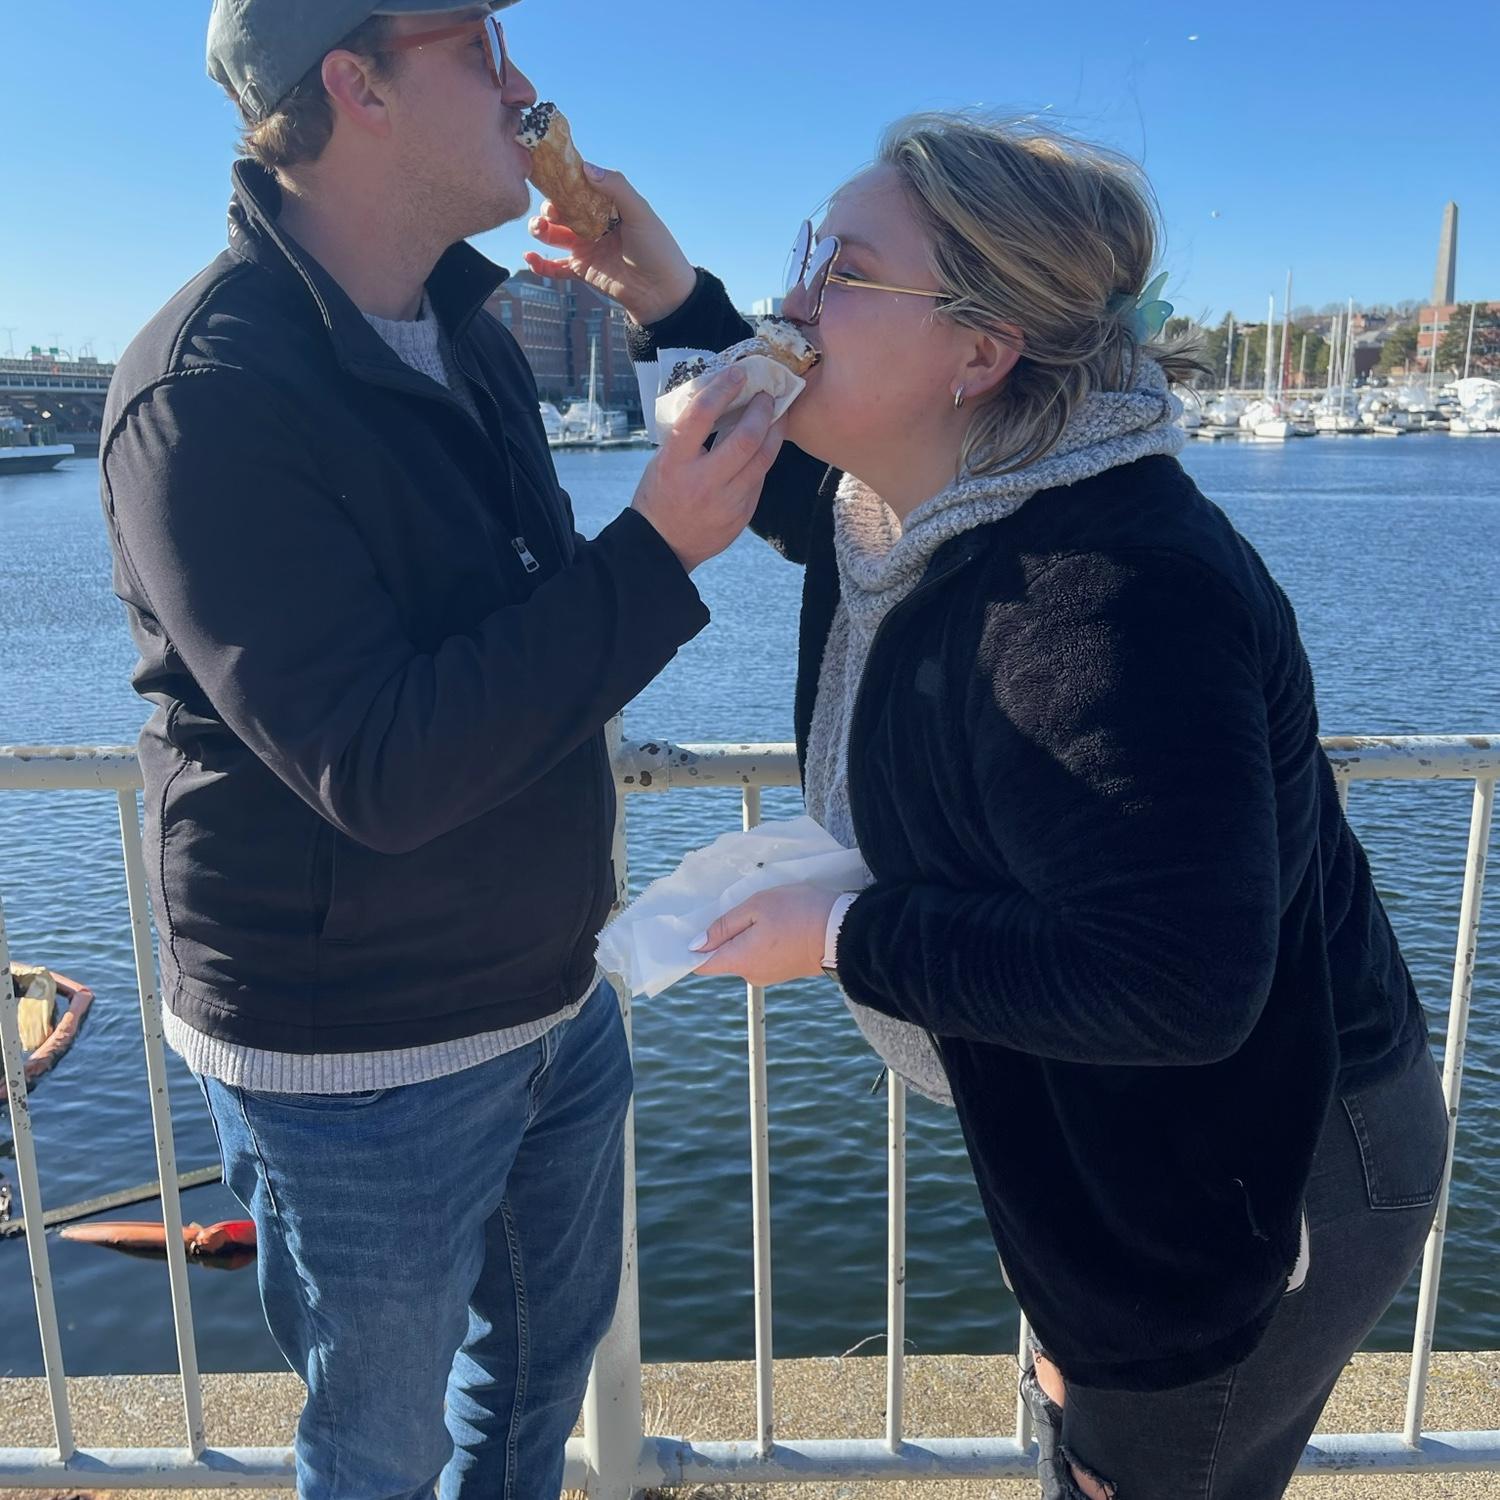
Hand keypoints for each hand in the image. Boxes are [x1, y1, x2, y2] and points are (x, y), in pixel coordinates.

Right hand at [525, 165, 696, 326]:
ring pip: (554, 234)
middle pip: (562, 208)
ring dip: (541, 229)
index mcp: (609, 204)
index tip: (547, 171)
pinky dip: (540, 264)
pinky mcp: (583, 270)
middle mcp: (594, 222)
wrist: (662, 293)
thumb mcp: (640, 213)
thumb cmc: (657, 250)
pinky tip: (529, 257)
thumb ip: (615, 187)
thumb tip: (585, 167)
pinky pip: (556, 266)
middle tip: (551, 209)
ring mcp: (587, 246)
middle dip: (550, 205)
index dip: (564, 179)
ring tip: (539, 228)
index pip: (580, 185)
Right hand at [631, 370, 783, 573]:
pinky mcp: (742, 515)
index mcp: (675, 462)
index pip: (701, 415)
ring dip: (775, 432)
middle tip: (767, 396)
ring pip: (763, 459)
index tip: (738, 373)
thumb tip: (722, 403)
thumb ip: (690, 437)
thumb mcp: (663, 461)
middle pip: (746, 439)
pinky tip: (765, 446)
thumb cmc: (660, 495)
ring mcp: (726, 501)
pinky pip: (760, 480)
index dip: (723, 389)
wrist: (663, 546)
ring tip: (778, 415)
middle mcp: (703, 482)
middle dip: (762, 411)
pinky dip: (763, 459)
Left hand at [690, 884, 836, 987]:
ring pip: (743, 954)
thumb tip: (696, 944)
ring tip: (760, 911)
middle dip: (723, 935)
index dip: (689, 949)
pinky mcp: (783, 970)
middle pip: (723, 956)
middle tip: (734, 907)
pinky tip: (774, 922)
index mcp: (739, 960)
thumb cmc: (798, 913)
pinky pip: (761, 955)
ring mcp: (768, 974)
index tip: (687, 931)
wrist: (843, 931)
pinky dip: (760, 940)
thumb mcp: (757, 907)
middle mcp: (750, 974)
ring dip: (745, 935)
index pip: (701, 964)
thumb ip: (724, 925)